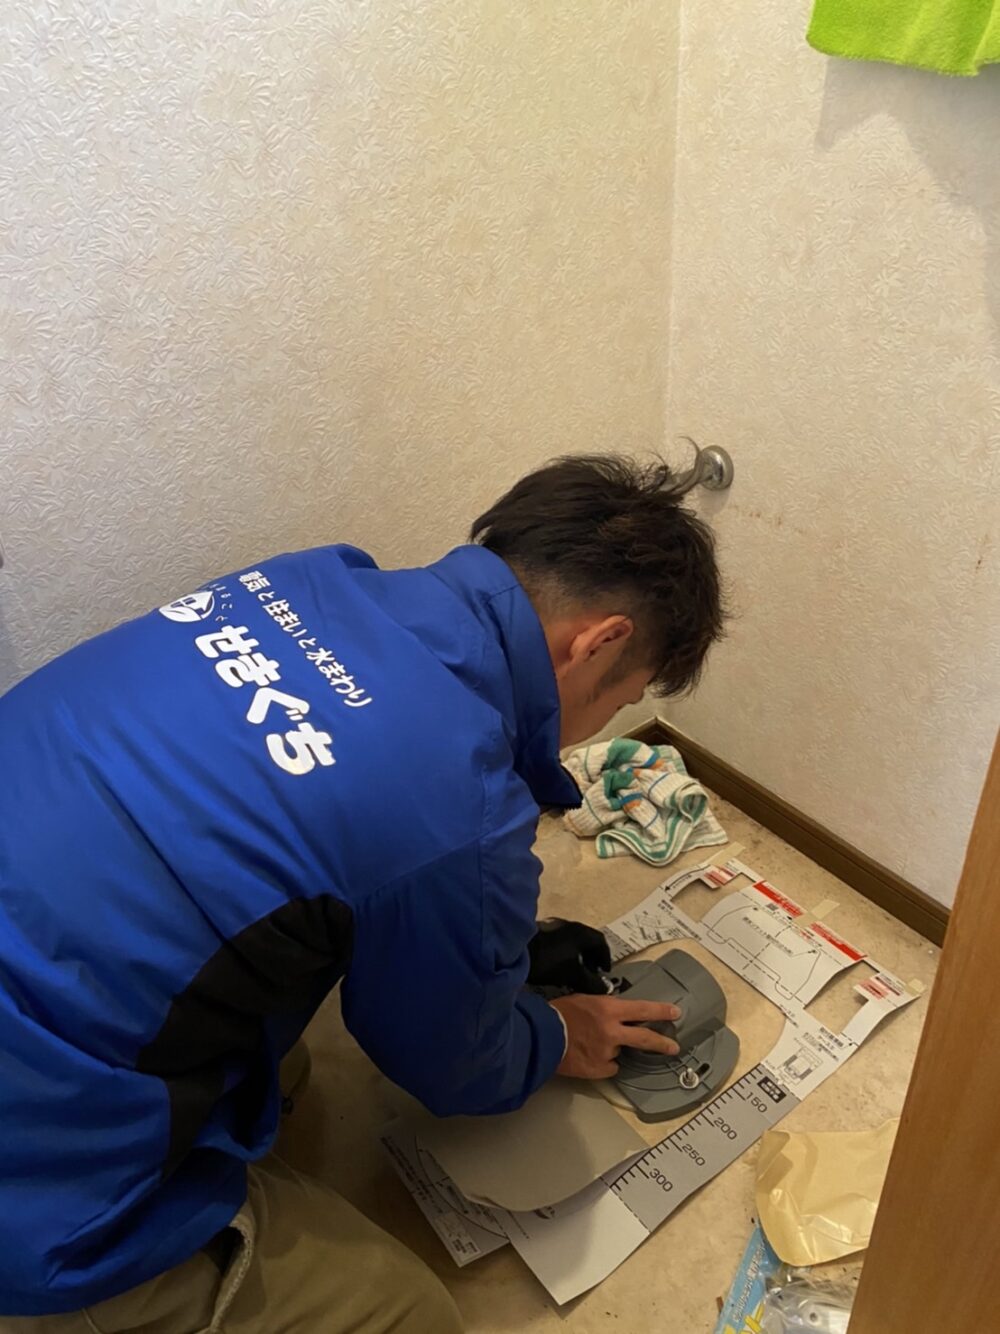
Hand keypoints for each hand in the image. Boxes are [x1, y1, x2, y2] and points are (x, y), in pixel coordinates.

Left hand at [527, 918, 611, 994]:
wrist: (512, 949)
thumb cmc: (549, 961)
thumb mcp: (573, 975)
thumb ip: (591, 983)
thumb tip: (605, 989)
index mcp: (580, 932)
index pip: (600, 942)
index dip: (605, 958)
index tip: (604, 971)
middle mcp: (568, 925)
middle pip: (586, 940)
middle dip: (591, 957)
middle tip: (591, 973)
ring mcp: (552, 926)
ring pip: (571, 942)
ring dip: (576, 956)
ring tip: (574, 973)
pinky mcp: (539, 932)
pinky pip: (558, 942)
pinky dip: (563, 954)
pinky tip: (556, 967)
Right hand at [550, 995, 681, 1079]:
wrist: (541, 1037)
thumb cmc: (559, 1014)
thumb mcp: (584, 1000)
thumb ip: (604, 1008)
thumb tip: (615, 1014)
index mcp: (609, 1009)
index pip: (642, 1009)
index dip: (661, 1011)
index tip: (675, 1012)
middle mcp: (612, 1031)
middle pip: (644, 1038)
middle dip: (662, 1043)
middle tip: (673, 1047)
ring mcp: (606, 1052)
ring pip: (619, 1053)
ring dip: (610, 1050)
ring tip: (588, 1044)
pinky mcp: (599, 1069)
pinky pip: (608, 1067)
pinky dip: (602, 1064)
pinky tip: (587, 1056)